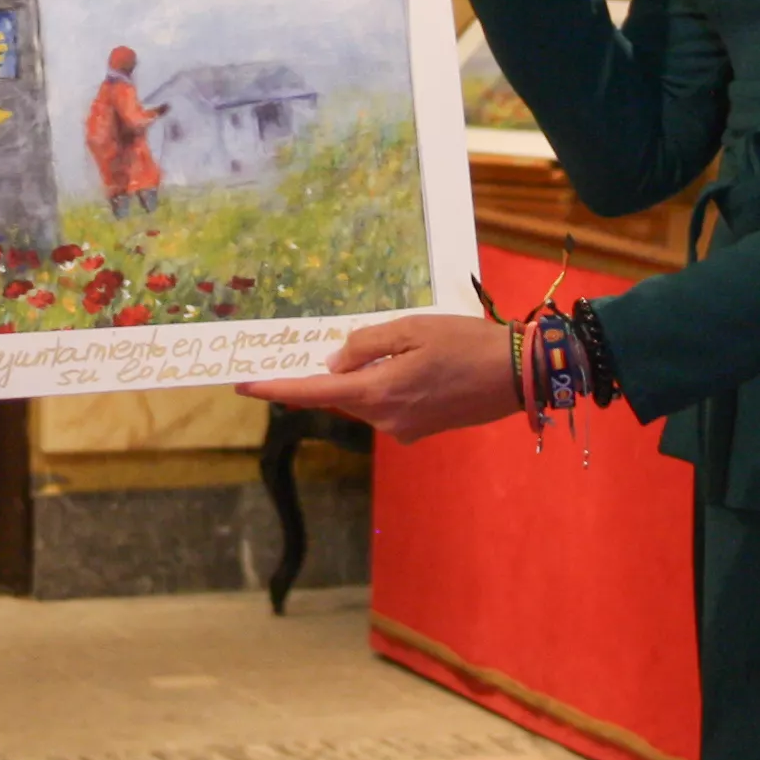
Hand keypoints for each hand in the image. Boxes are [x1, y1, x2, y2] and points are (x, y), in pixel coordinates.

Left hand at [241, 311, 519, 441]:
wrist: (518, 375)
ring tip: (399, 346)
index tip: (242, 384)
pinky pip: (389, 406)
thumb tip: (332, 365)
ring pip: (366, 400)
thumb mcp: (412, 328)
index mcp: (379, 393)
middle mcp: (386, 419)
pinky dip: (388, 386)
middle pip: (341, 396)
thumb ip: (365, 345)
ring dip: (366, 378)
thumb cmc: (466, 343)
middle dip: (329, 375)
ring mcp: (404, 430)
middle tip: (326, 346)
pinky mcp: (421, 431)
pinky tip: (415, 365)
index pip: (314, 393)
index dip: (276, 389)